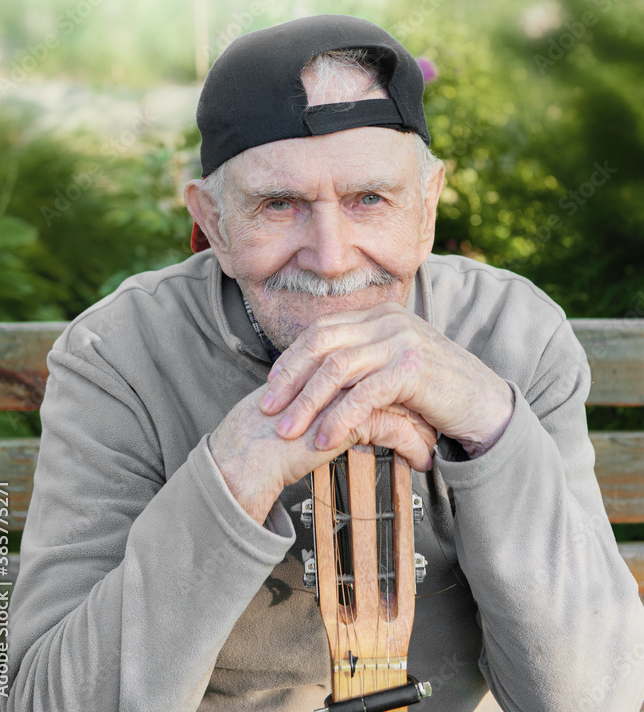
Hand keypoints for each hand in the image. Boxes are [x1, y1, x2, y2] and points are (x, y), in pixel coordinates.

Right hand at [209, 383, 437, 525]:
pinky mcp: (345, 417)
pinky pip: (393, 430)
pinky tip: (422, 462)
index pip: (380, 366)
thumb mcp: (308, 412)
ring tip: (435, 445)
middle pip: (395, 378)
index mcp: (330, 364)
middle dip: (421, 402)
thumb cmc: (269, 438)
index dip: (403, 386)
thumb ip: (331, 400)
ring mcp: (344, 391)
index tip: (422, 405)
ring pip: (400, 402)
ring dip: (422, 426)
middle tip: (439, 420)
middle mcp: (339, 371)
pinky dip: (412, 447)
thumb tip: (364, 407)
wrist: (245, 456)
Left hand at [259, 301, 514, 458]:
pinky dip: (339, 418)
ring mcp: (401, 340)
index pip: (322, 330)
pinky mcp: (412, 368)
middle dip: (290, 378)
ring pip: (337, 368)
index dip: (292, 358)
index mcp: (380, 314)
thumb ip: (362, 364)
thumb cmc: (437, 392)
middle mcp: (388, 320)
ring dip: (307, 402)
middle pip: (322, 344)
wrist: (486, 405)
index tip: (271, 386)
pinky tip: (325, 439)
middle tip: (268, 409)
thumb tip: (317, 380)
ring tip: (288, 432)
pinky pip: (364, 393)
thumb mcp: (394, 367)